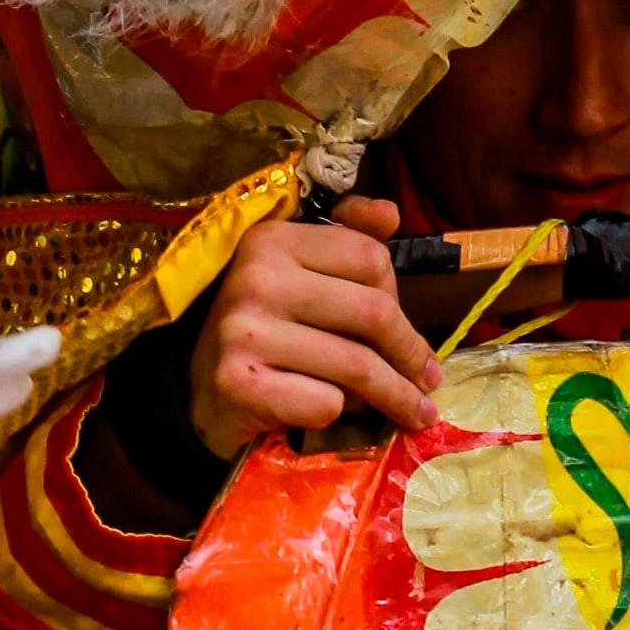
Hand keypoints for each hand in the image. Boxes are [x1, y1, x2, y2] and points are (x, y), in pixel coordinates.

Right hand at [188, 197, 438, 458]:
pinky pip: (325, 402)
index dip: (399, 297)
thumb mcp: (296, 274)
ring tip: (413, 412)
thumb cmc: (264, 331)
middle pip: (373, 313)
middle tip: (429, 382)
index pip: (370, 258)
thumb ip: (344, 239)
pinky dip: (340, 415)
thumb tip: (389, 214)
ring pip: (356, 365)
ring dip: (393, 395)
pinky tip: (335, 416)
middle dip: (411, 354)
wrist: (200, 394)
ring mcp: (244, 332)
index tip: (404, 328)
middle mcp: (255, 278)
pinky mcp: (240, 384)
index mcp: (272, 240)